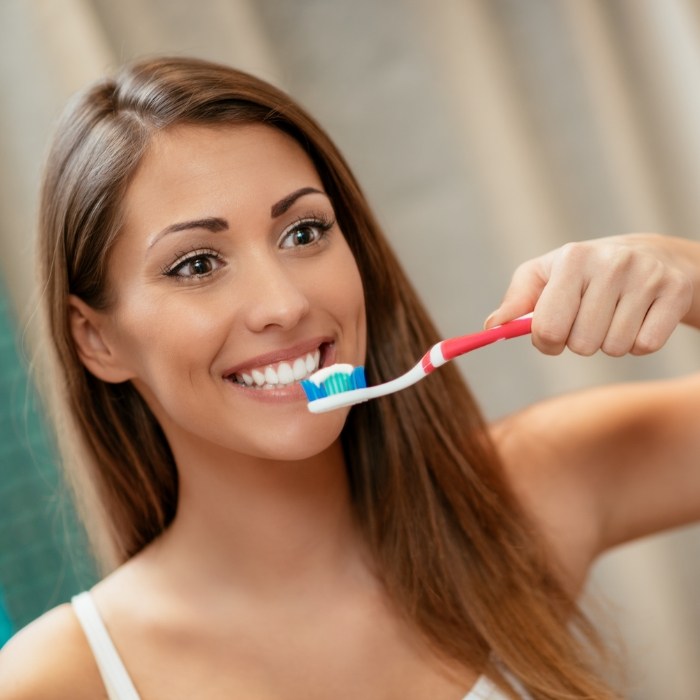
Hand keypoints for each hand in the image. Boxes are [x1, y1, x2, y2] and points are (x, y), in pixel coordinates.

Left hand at [485, 233, 695, 355]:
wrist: (651, 255)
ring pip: (614, 348)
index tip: (551, 333)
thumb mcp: (543, 277)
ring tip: (613, 315)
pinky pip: (645, 346)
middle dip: (579, 341)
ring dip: (608, 342)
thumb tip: (491, 328)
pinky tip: (637, 318)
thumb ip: (515, 303)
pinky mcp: (676, 292)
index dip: (546, 341)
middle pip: (582, 344)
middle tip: (588, 320)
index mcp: (573, 258)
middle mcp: (611, 263)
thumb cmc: (584, 273)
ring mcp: (647, 276)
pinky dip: (637, 344)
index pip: (548, 328)